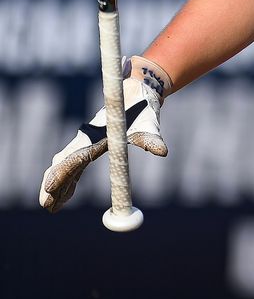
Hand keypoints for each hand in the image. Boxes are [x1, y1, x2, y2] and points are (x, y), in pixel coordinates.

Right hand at [40, 56, 171, 212]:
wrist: (137, 92)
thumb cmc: (143, 109)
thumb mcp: (148, 124)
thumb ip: (151, 138)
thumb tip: (163, 152)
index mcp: (96, 136)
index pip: (74, 158)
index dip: (62, 173)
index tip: (49, 188)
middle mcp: (86, 139)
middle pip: (64, 165)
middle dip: (54, 184)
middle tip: (47, 205)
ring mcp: (85, 142)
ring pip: (65, 166)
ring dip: (58, 185)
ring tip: (51, 206)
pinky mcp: (90, 145)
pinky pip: (74, 166)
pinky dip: (68, 181)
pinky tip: (65, 196)